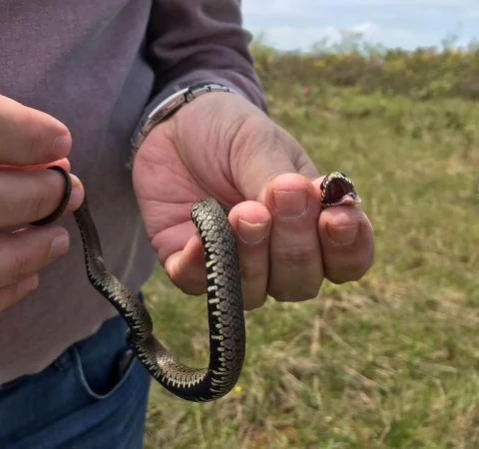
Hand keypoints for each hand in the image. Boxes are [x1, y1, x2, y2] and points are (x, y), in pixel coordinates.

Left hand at [132, 92, 373, 309]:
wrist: (173, 125)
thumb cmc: (227, 133)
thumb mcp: (259, 143)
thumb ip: (279, 179)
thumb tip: (307, 200)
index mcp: (310, 224)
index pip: (346, 260)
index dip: (349, 248)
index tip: (336, 218)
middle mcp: (276, 255)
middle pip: (301, 282)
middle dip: (295, 245)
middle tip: (281, 196)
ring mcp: (233, 265)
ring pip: (255, 292)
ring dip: (253, 256)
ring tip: (244, 212)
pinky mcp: (189, 267)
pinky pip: (200, 284)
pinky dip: (202, 264)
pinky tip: (200, 235)